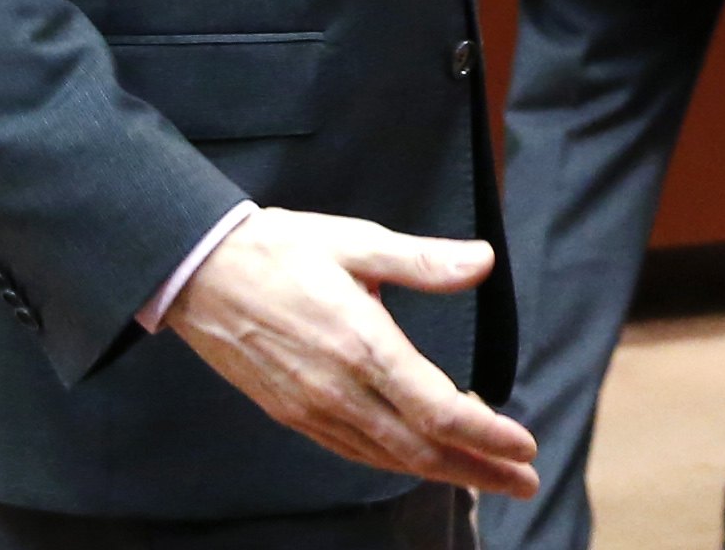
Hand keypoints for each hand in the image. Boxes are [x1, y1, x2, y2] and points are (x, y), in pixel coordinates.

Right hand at [166, 207, 538, 494]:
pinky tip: (421, 459)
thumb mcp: (356, 242)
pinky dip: (398, 462)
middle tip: (525, 481)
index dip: (487, 434)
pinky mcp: (293, 415)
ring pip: (389, 458)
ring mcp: (313, 409)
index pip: (438, 410)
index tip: (525, 443)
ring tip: (488, 477)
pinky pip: (356, 452)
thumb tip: (484, 261)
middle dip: (480, 470)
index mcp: (362, 345)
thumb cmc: (280, 250)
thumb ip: (423, 261)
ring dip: (444, 472)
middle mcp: (339, 390)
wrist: (198, 273)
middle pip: (421, 449)